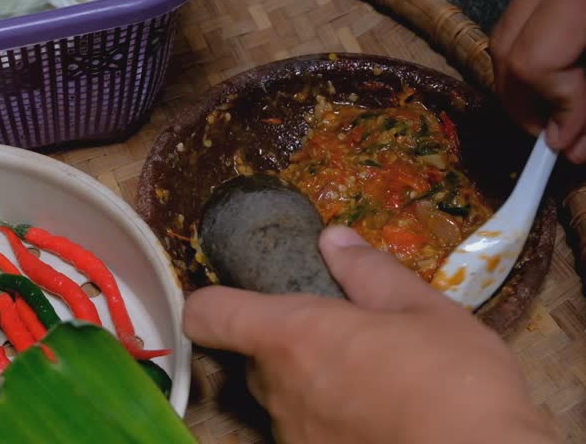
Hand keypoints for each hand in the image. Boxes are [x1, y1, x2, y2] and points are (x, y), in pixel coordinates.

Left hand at [183, 226, 556, 443]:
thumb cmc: (454, 383)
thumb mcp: (424, 310)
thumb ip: (370, 272)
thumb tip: (333, 240)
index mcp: (292, 335)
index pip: (209, 315)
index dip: (211, 303)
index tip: (236, 296)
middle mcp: (277, 389)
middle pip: (254, 356)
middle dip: (288, 342)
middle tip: (343, 338)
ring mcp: (291, 435)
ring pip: (283, 397)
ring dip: (310, 383)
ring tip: (372, 382)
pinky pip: (306, 431)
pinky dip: (328, 420)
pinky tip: (378, 420)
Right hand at [490, 0, 585, 162]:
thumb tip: (566, 146)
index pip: (535, 65)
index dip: (555, 110)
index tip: (568, 141)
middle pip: (507, 53)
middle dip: (526, 104)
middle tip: (552, 132)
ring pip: (506, 37)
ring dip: (523, 83)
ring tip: (552, 107)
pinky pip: (521, 20)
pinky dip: (530, 53)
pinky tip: (556, 72)